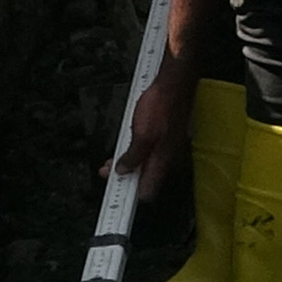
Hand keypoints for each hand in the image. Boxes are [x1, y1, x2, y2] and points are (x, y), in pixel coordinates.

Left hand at [116, 66, 194, 197]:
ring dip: (128, 163)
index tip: (116, 195)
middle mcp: (166, 157)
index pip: (148, 191)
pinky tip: (126, 145)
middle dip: (124, 177)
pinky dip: (135, 152)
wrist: (174, 85)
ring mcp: (165, 147)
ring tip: (111, 161)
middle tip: (108, 173)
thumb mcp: (142, 135)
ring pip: (144, 163)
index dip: (131, 195)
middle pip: (144, 177)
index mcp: (162, 161)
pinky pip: (148, 151)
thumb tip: (124, 170)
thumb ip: (133, 156)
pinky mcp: (164, 136)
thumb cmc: (162, 107)